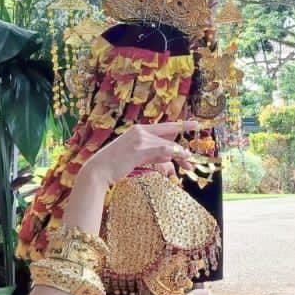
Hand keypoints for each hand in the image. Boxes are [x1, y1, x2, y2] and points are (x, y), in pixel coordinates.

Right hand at [91, 120, 205, 182]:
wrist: (98, 170)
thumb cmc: (115, 165)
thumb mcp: (137, 157)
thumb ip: (153, 155)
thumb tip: (170, 159)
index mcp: (138, 130)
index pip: (164, 126)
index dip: (181, 125)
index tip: (196, 123)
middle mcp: (140, 131)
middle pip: (168, 137)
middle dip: (182, 149)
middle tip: (192, 159)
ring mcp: (139, 138)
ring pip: (167, 145)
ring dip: (180, 156)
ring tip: (189, 165)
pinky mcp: (139, 148)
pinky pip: (162, 150)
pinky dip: (174, 154)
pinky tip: (181, 159)